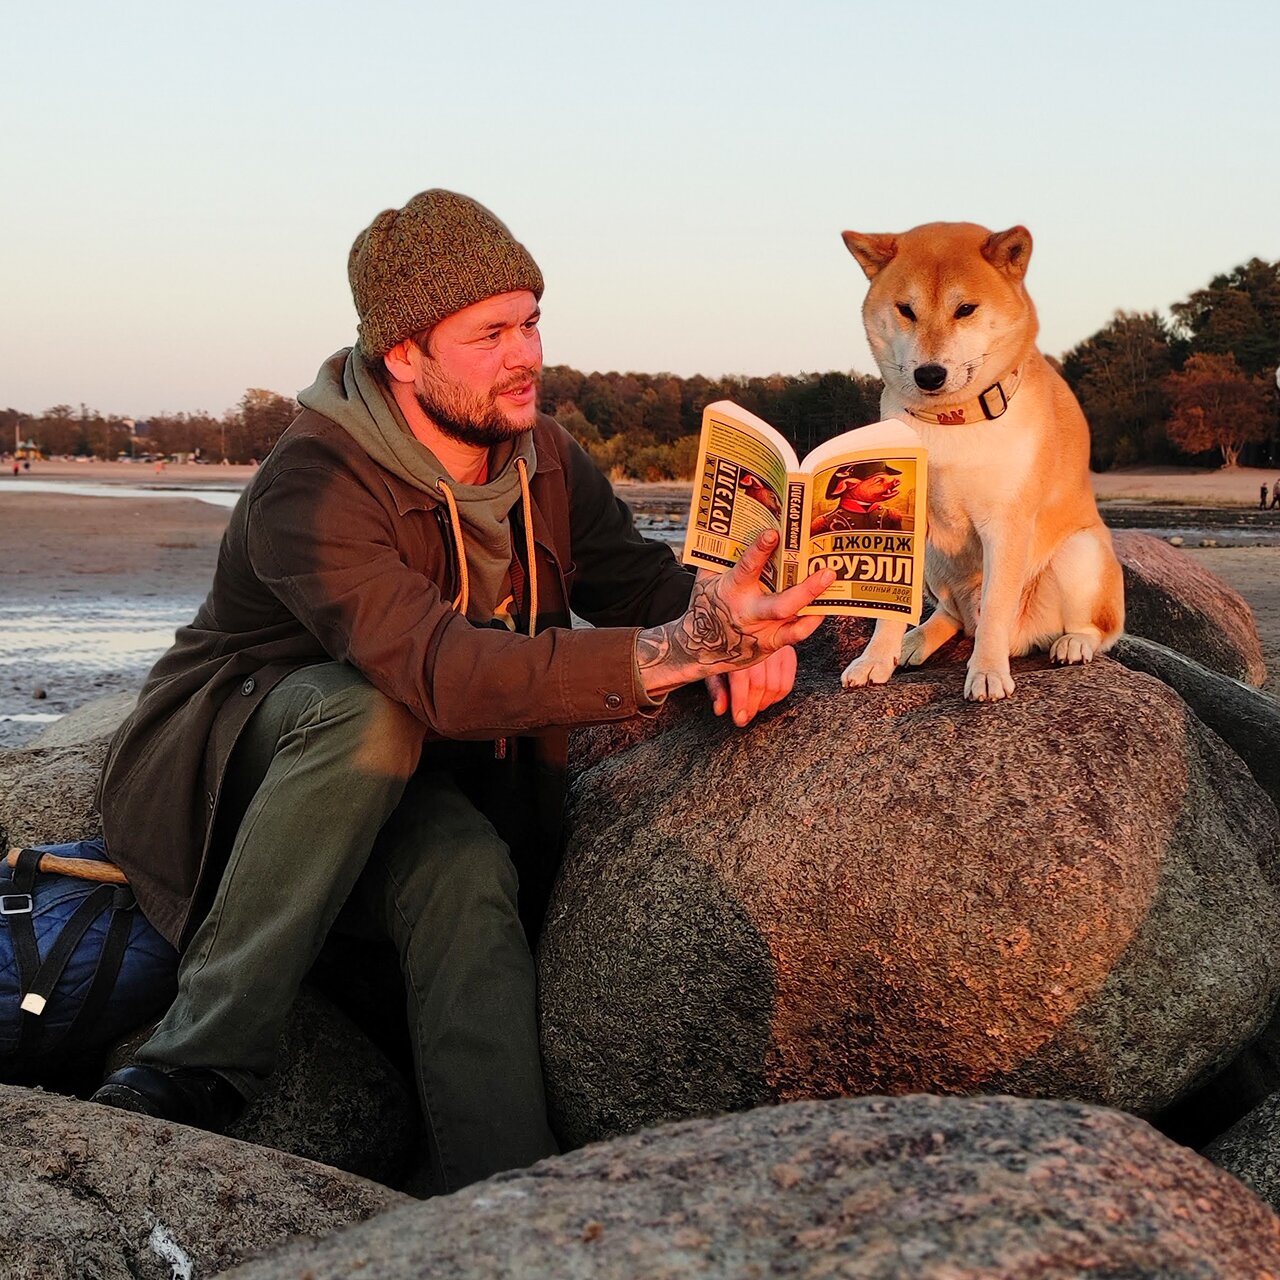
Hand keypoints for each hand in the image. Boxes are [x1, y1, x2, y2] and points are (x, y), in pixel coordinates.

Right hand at [637, 529, 833, 697]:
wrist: (702, 647)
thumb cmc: (706, 605)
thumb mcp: (706, 578)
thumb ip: (720, 555)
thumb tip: (734, 524)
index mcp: (732, 590)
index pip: (747, 568)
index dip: (759, 550)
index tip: (773, 533)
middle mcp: (749, 612)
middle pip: (782, 604)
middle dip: (807, 589)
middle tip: (827, 572)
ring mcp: (763, 630)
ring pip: (795, 622)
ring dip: (816, 604)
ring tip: (832, 586)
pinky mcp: (771, 643)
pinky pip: (797, 634)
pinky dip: (812, 620)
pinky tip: (823, 606)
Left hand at [705, 644, 797, 727]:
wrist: (741, 626)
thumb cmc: (723, 645)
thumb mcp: (714, 662)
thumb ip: (717, 687)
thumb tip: (720, 709)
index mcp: (737, 645)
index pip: (742, 679)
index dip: (741, 702)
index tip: (739, 719)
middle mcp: (760, 644)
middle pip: (760, 684)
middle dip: (752, 706)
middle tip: (745, 717)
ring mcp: (776, 647)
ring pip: (776, 685)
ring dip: (765, 703)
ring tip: (754, 707)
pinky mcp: (788, 651)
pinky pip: (787, 682)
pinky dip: (778, 696)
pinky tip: (767, 699)